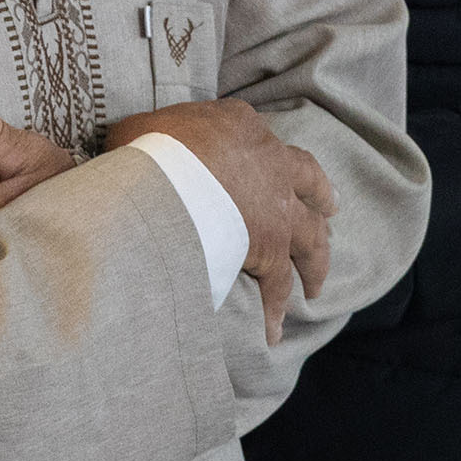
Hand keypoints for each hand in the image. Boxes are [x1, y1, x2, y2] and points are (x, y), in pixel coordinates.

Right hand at [113, 97, 333, 337]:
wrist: (170, 178)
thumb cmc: (151, 148)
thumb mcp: (141, 129)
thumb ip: (148, 137)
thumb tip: (129, 146)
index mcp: (241, 127)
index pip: (261, 142)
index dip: (271, 157)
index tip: (279, 169)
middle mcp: (271, 163)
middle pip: (308, 182)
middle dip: (321, 198)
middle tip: (331, 211)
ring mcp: (277, 207)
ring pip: (311, 237)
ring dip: (315, 262)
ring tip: (315, 286)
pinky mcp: (271, 247)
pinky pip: (279, 285)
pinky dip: (276, 309)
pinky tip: (275, 333)